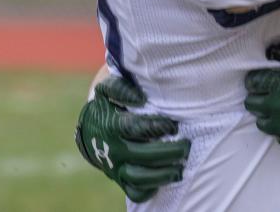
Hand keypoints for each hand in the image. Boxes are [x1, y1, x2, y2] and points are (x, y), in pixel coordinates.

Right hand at [75, 76, 189, 201]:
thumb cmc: (110, 104)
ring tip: (181, 167)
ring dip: (162, 174)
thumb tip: (140, 98)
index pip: (137, 128)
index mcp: (113, 125)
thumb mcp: (109, 89)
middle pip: (142, 155)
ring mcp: (116, 166)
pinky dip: (149, 189)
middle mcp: (114, 148)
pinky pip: (133, 191)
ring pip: (138, 177)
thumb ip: (121, 88)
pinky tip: (166, 180)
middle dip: (168, 152)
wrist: (92, 127)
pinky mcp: (120, 178)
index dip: (157, 128)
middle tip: (186, 146)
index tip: (173, 126)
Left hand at [244, 37, 279, 152]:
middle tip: (268, 93)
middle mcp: (275, 108)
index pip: (253, 82)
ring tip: (279, 110)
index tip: (261, 77)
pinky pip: (279, 138)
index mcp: (278, 84)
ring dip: (267, 115)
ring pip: (262, 123)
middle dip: (257, 97)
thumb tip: (276, 50)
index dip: (256, 79)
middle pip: (252, 104)